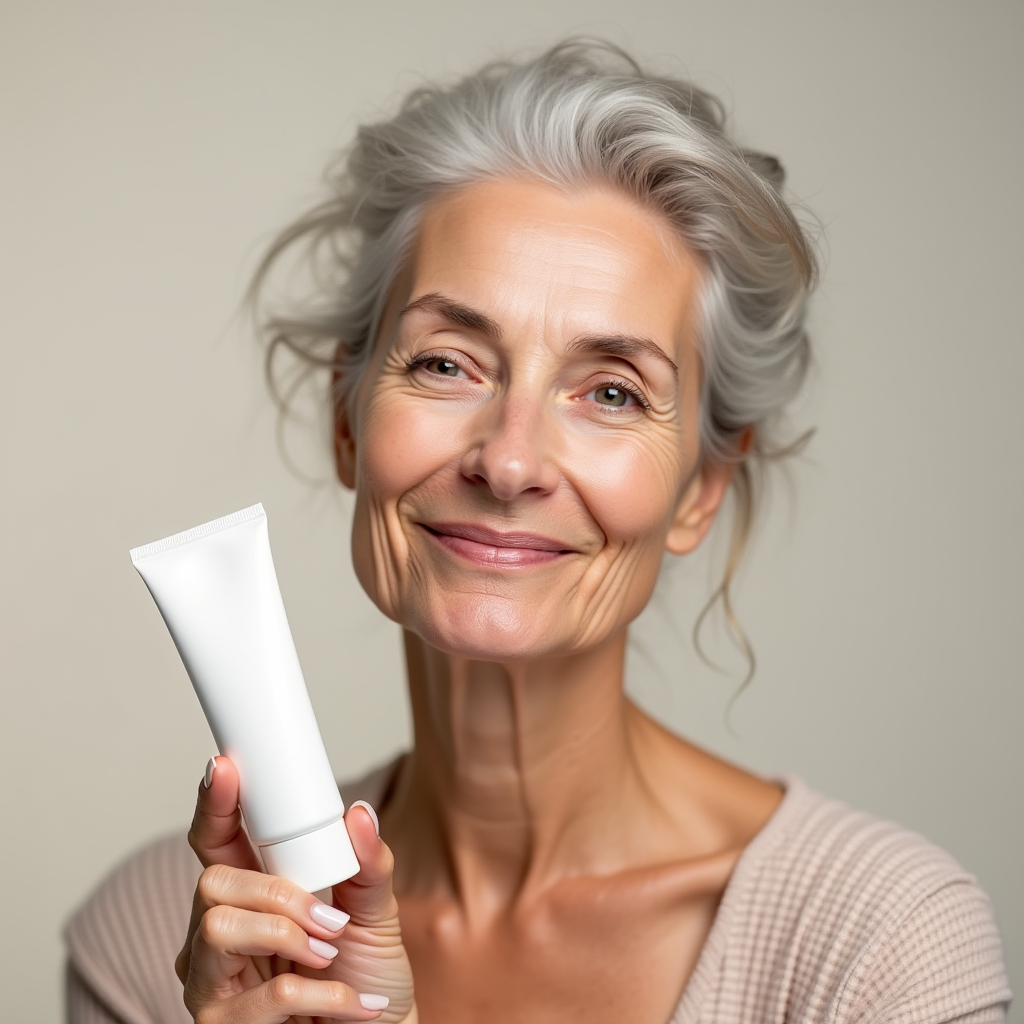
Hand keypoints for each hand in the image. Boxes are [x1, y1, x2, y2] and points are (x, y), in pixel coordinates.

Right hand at [175, 756, 416, 1022]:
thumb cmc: (366, 977)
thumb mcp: (376, 912)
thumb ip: (368, 864)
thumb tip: (359, 813)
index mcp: (250, 894)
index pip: (216, 842)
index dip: (215, 803)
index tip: (226, 766)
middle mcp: (217, 935)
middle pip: (210, 883)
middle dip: (276, 892)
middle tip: (328, 917)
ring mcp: (212, 984)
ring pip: (219, 928)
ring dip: (288, 935)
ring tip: (329, 954)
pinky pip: (265, 995)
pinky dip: (321, 993)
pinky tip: (348, 1004)